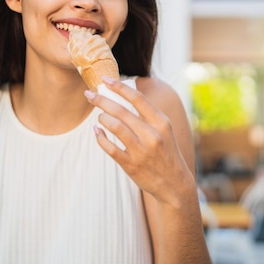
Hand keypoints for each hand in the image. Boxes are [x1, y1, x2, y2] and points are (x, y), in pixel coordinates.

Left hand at [84, 77, 192, 205]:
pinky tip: (97, 131)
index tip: (104, 80)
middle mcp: (152, 135)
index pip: (137, 99)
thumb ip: (148, 115)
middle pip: (121, 111)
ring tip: (99, 116)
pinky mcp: (131, 165)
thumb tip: (125, 94)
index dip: (119, 87)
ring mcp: (141, 151)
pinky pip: (110, 147)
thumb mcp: (165, 130)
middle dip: (101, 100)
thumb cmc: (166, 152)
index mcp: (161, 123)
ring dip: (102, 118)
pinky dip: (100, 137)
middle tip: (89, 94)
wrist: (174, 184)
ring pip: (114, 127)